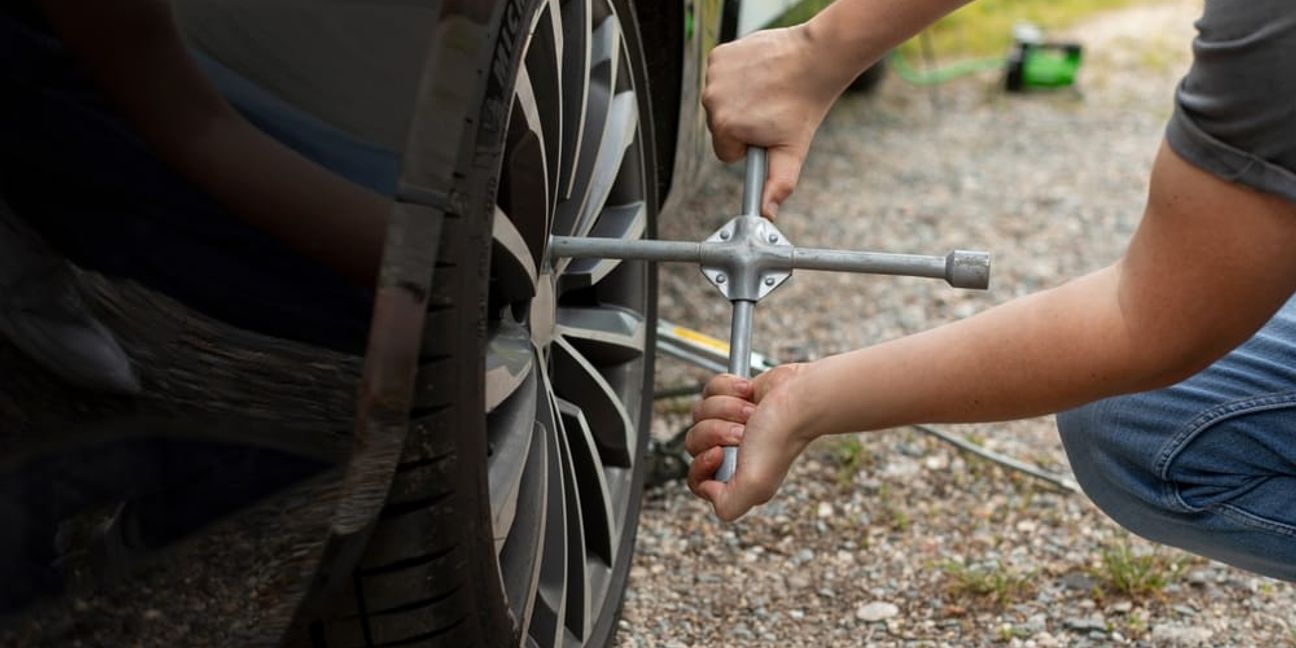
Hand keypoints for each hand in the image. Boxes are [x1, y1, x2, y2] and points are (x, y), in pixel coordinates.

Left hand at [685, 363, 817, 520]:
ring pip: (700, 413)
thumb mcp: (754, 486)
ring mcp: (731, 423)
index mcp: (737, 478)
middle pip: (694, 442)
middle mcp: (734, 453)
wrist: (800, 395)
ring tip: (751, 411)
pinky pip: (710, 390)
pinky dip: (728, 388)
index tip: (719, 452)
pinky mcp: (734, 397)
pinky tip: (749, 394)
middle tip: (743, 431)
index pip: (697, 479)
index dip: (702, 463)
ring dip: (726, 407)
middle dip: (716, 431)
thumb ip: (728, 506)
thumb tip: (707, 490)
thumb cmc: (780, 435)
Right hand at [702, 26, 853, 217]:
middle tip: (770, 109)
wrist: (815, 58)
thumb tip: (766, 215)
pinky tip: (758, 73)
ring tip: (766, 90)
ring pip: (721, 101)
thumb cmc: (804, 105)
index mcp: (726, 127)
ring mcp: (714, 76)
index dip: (749, 145)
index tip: (767, 129)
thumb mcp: (792, 151)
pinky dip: (737, 75)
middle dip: (743, 122)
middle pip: (721, 127)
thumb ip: (777, 185)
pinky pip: (721, 76)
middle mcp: (713, 101)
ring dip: (740, 99)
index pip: (726, 152)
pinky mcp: (718, 56)